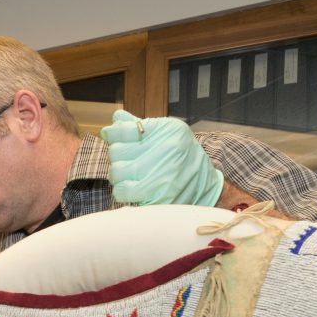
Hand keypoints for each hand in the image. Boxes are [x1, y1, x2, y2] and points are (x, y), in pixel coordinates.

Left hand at [100, 108, 223, 206]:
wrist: (205, 186)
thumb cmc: (181, 157)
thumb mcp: (167, 133)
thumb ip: (140, 126)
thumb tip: (115, 117)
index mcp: (168, 131)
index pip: (125, 129)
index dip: (113, 133)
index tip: (112, 137)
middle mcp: (167, 151)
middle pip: (117, 152)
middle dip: (117, 158)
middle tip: (125, 161)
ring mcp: (163, 177)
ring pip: (117, 174)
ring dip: (118, 176)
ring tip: (129, 176)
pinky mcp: (158, 199)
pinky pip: (123, 193)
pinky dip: (123, 191)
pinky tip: (132, 188)